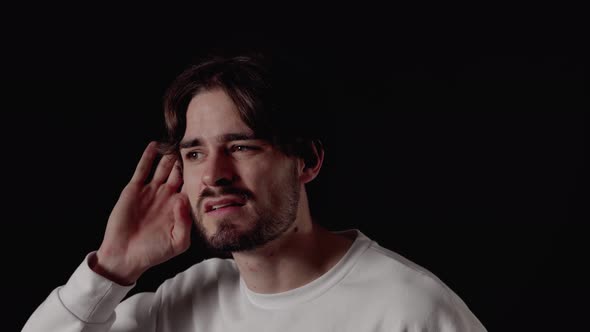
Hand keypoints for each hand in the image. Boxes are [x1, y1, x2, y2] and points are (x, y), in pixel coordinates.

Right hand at [93, 142, 191, 284]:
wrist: (125, 256)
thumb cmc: (154, 252)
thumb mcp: (178, 242)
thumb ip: (186, 222)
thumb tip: (183, 199)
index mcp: (179, 208)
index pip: (192, 187)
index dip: (199, 176)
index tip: (209, 163)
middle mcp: (166, 197)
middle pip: (179, 173)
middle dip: (186, 161)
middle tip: (195, 146)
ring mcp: (150, 192)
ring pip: (163, 168)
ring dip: (169, 156)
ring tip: (176, 141)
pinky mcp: (134, 190)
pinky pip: (142, 170)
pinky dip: (148, 157)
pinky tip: (155, 146)